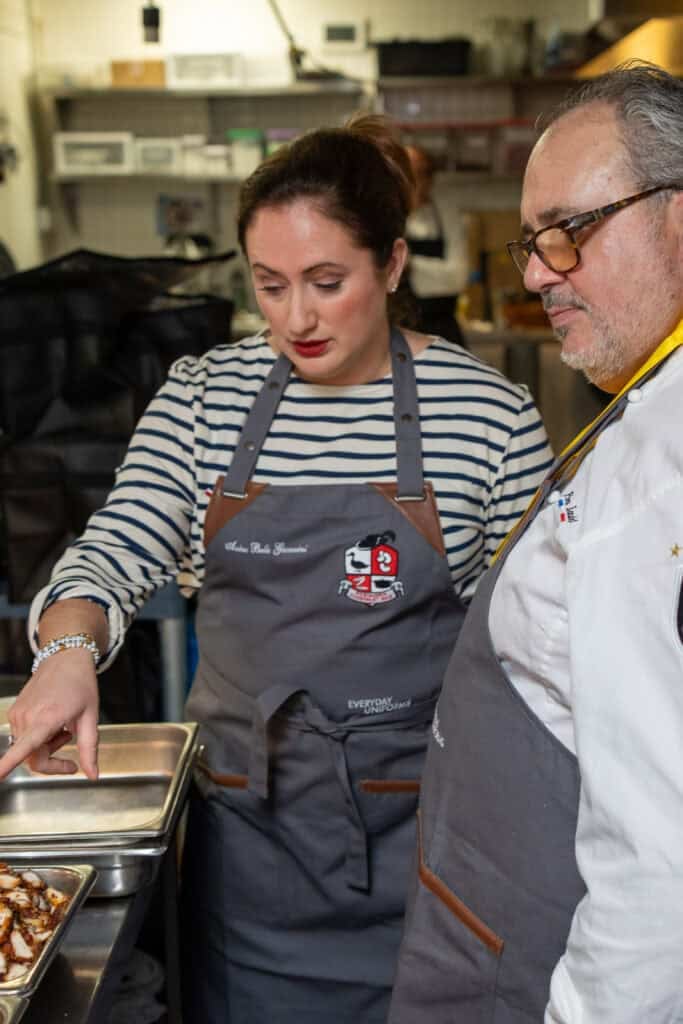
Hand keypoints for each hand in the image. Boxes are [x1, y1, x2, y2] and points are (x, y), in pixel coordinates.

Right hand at [0, 649, 99, 780]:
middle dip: (52, 761)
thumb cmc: (81, 685)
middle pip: (33, 759)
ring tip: (63, 727)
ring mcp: (18, 714)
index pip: (26, 746)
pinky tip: (52, 721)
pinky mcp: (14, 712)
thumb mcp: (91, 717)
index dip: (8, 763)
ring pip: (28, 749)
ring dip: (46, 747)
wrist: (65, 659)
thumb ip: (89, 749)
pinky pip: (24, 737)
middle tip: (71, 745)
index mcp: (47, 718)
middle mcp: (27, 717)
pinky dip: (38, 737)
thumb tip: (92, 776)